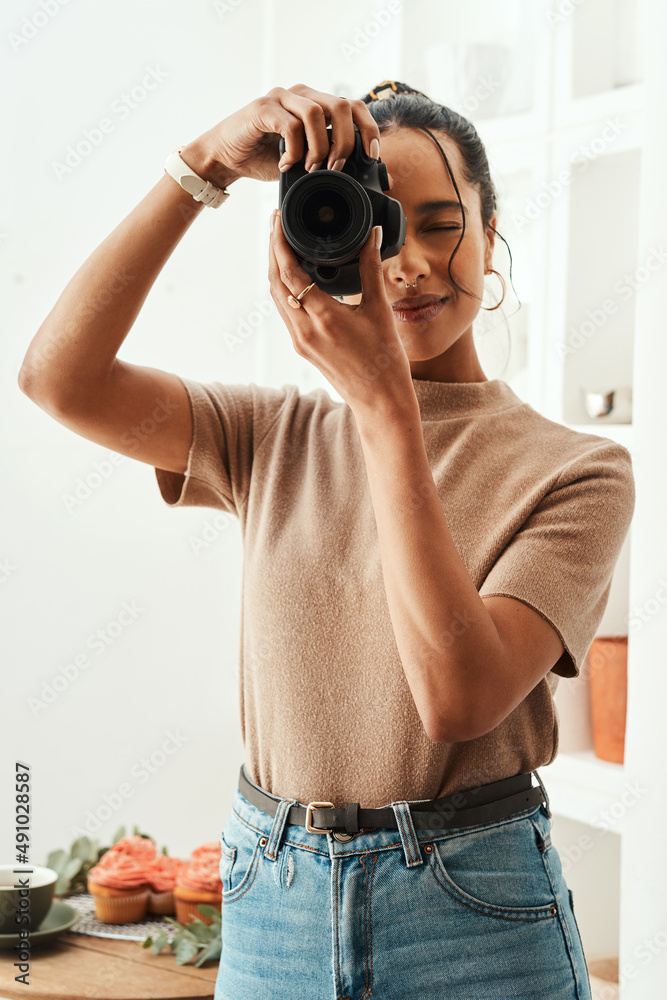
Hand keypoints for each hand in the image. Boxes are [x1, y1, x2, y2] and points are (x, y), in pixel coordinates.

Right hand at [188, 83, 383, 184]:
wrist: (227, 159)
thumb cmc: (265, 159)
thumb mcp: (306, 163)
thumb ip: (331, 161)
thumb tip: (368, 174)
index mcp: (316, 104)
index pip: (354, 106)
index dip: (368, 128)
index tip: (372, 155)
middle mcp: (301, 94)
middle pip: (342, 106)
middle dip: (346, 142)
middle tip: (336, 168)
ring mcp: (281, 98)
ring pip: (318, 114)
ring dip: (320, 148)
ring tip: (310, 168)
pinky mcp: (263, 108)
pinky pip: (291, 125)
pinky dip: (294, 150)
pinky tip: (286, 165)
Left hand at [268, 209, 412, 413]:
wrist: (380, 400)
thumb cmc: (384, 360)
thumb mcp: (379, 310)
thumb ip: (371, 269)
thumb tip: (373, 235)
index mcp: (323, 317)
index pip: (289, 272)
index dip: (279, 242)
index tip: (278, 218)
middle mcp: (304, 330)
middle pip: (274, 282)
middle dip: (271, 249)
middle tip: (275, 222)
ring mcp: (300, 340)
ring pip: (276, 297)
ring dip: (274, 268)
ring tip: (280, 242)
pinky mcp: (302, 347)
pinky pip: (285, 311)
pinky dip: (284, 288)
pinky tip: (291, 275)